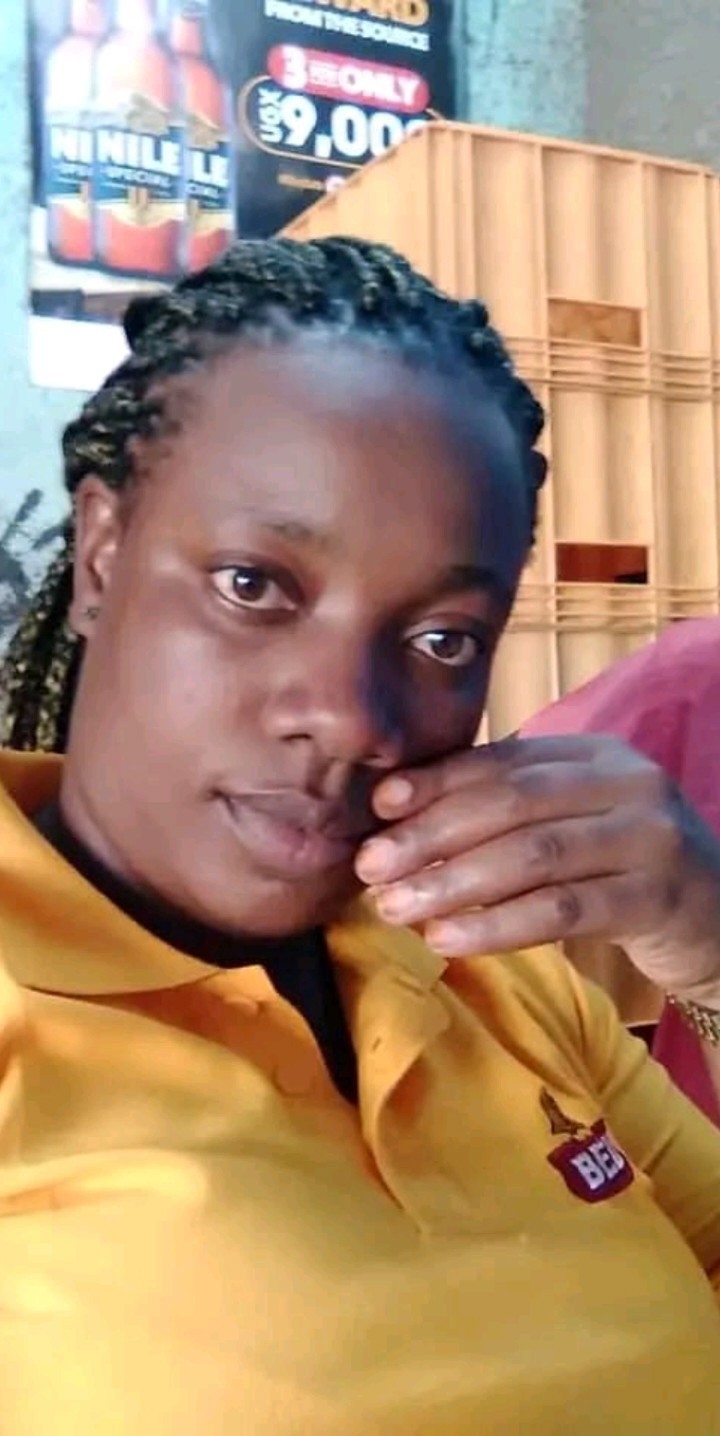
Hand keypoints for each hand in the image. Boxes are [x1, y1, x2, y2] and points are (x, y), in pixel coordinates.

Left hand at [354, 735, 719, 1004]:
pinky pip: (563, 909)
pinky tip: (449, 940)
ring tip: (397, 909)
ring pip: (532, 856)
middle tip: (372, 868)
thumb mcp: (571, 824)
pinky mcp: (657, 896)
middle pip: (510, 803)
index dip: (435, 782)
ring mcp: (647, 837)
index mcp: (595, 754)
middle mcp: (626, 783)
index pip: (502, 761)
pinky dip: (498, 924)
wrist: (719, 920)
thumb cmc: (622, 870)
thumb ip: (504, 812)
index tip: (376, 808)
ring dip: (454, 883)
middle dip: (431, 835)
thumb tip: (396, 818)